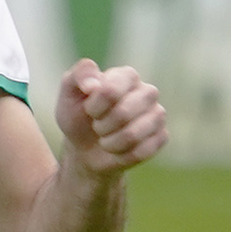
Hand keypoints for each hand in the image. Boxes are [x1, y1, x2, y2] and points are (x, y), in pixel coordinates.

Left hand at [55, 59, 167, 176]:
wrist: (85, 148)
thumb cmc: (78, 116)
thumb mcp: (69, 93)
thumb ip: (78, 76)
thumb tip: (94, 85)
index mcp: (126, 75)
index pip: (111, 90)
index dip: (94, 106)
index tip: (88, 110)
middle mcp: (147, 92)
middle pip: (124, 113)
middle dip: (101, 126)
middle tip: (96, 126)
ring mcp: (157, 114)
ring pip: (133, 134)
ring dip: (110, 142)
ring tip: (105, 139)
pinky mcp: (161, 136)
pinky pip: (142, 151)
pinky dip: (121, 155)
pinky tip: (117, 150)